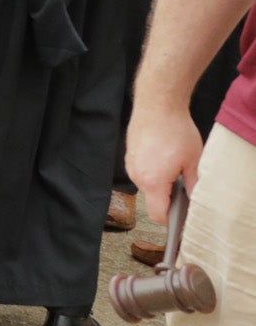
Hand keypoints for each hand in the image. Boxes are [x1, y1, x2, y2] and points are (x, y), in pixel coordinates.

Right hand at [127, 105, 204, 223]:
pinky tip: (164, 154)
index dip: (171, 220)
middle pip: (153, 199)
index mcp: (152, 182)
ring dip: (160, 181)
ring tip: (174, 162)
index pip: (158, 214)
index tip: (182, 217)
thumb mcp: (193, 161)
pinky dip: (153, 169)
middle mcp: (137, 176)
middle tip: (185, 181)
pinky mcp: (130, 156)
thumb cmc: (175, 131)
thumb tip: (196, 202)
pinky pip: (142, 171)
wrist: (156, 105)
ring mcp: (131, 165)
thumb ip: (194, 186)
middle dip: (168, 196)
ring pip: (147, 184)